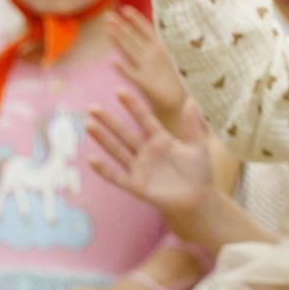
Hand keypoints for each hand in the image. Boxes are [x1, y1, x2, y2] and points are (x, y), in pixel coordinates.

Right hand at [87, 88, 216, 222]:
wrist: (198, 199)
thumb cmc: (199, 172)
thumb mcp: (198, 146)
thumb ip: (193, 125)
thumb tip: (191, 100)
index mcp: (161, 140)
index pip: (144, 119)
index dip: (133, 106)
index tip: (119, 91)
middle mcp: (146, 152)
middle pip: (125, 133)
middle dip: (109, 120)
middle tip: (93, 107)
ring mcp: (139, 168)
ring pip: (117, 150)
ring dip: (103, 139)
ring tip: (89, 124)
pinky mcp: (136, 185)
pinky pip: (117, 176)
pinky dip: (104, 170)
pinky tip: (92, 159)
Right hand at [104, 8, 189, 135]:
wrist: (180, 100)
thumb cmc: (183, 77)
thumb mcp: (185, 55)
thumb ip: (182, 41)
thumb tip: (194, 21)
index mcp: (159, 48)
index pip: (145, 30)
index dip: (135, 20)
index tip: (124, 9)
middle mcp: (149, 56)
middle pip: (131, 38)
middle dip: (120, 27)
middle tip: (107, 16)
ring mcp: (145, 68)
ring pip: (128, 51)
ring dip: (117, 40)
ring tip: (107, 29)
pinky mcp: (144, 83)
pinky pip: (132, 74)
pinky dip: (123, 69)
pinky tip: (113, 63)